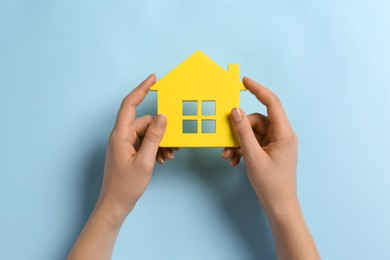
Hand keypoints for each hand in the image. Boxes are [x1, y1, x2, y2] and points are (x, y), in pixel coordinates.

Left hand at [97, 73, 176, 215]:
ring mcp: (124, 144)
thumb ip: (155, 137)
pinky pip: (144, 142)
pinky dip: (155, 148)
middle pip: (145, 122)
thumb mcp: (145, 161)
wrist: (115, 204)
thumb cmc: (126, 186)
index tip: (153, 79)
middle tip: (175, 143)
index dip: (141, 89)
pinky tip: (162, 159)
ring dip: (160, 142)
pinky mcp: (128, 151)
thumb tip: (163, 117)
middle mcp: (121, 136)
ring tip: (169, 155)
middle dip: (161, 131)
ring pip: (147, 133)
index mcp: (120, 135)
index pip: (130, 104)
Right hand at [223, 77, 318, 259]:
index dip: (258, 89)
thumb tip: (234, 111)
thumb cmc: (271, 184)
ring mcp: (275, 143)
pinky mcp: (269, 151)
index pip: (272, 102)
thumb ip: (243, 132)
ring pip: (252, 132)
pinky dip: (242, 149)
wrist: (279, 206)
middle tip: (225, 142)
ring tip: (228, 156)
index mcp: (284, 133)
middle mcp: (281, 135)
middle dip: (238, 130)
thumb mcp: (252, 156)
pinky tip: (234, 160)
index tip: (243, 81)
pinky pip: (253, 143)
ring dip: (237, 142)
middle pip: (256, 120)